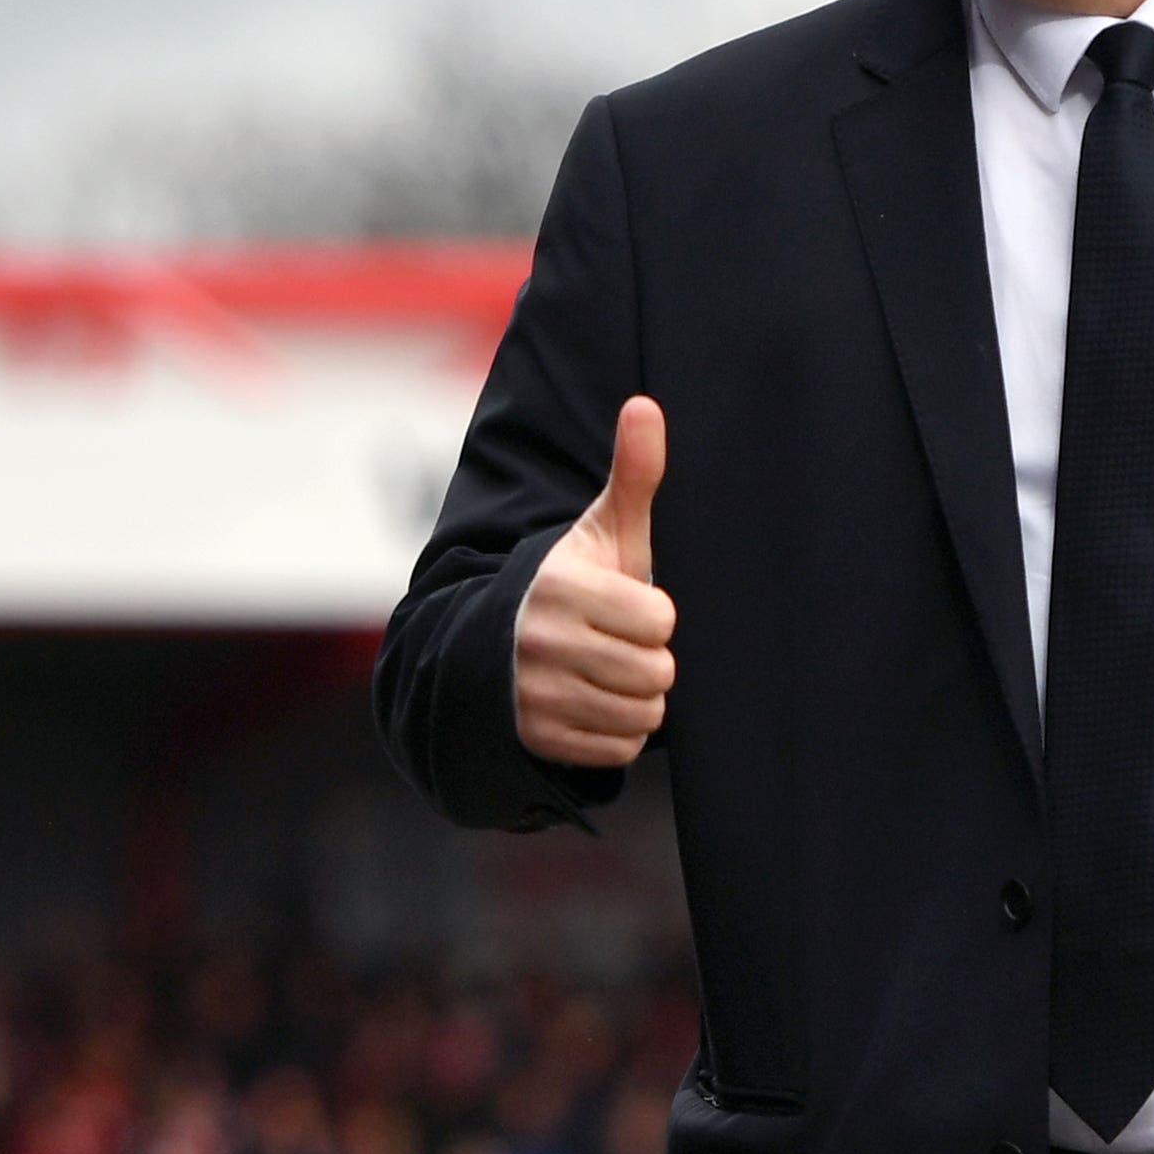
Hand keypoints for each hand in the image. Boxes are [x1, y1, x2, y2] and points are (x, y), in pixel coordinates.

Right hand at [511, 396, 676, 767]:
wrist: (494, 646)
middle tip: (621, 644)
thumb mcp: (601, 530)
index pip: (660, 620)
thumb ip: (633, 474)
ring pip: (640, 714)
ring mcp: (535, 695)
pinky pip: (617, 749)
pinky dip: (617, 733)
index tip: (629, 606)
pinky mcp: (536, 739)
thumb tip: (645, 404)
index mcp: (563, 588)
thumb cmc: (572, 582)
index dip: (655, 615)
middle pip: (654, 672)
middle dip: (649, 660)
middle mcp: (540, 643)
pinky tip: (594, 704)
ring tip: (609, 672)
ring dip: (637, 698)